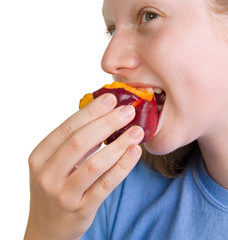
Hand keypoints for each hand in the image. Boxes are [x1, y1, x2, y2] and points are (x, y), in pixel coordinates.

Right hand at [24, 93, 143, 239]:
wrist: (47, 228)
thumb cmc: (55, 187)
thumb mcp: (55, 163)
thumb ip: (74, 143)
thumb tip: (102, 118)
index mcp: (39, 156)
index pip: (67, 128)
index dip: (91, 112)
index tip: (111, 99)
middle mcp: (47, 174)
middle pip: (80, 141)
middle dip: (107, 123)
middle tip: (128, 111)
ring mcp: (63, 194)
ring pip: (95, 163)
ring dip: (119, 144)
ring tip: (137, 131)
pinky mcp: (81, 209)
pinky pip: (106, 185)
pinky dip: (123, 166)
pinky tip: (135, 152)